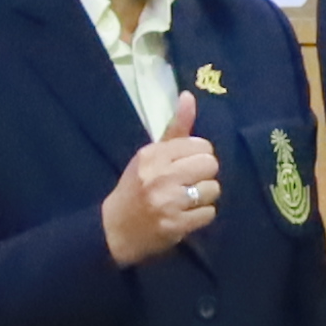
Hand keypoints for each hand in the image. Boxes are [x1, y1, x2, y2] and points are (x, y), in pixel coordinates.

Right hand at [100, 100, 220, 265]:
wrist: (112, 230)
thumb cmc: (136, 187)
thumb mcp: (150, 155)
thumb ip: (175, 128)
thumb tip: (189, 96)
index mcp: (152, 155)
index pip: (202, 146)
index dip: (199, 156)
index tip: (185, 165)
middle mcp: (159, 176)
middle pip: (211, 165)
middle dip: (204, 175)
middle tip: (188, 183)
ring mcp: (167, 202)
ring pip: (213, 189)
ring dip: (203, 197)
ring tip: (185, 200)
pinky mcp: (175, 225)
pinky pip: (209, 213)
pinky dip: (201, 215)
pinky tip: (184, 215)